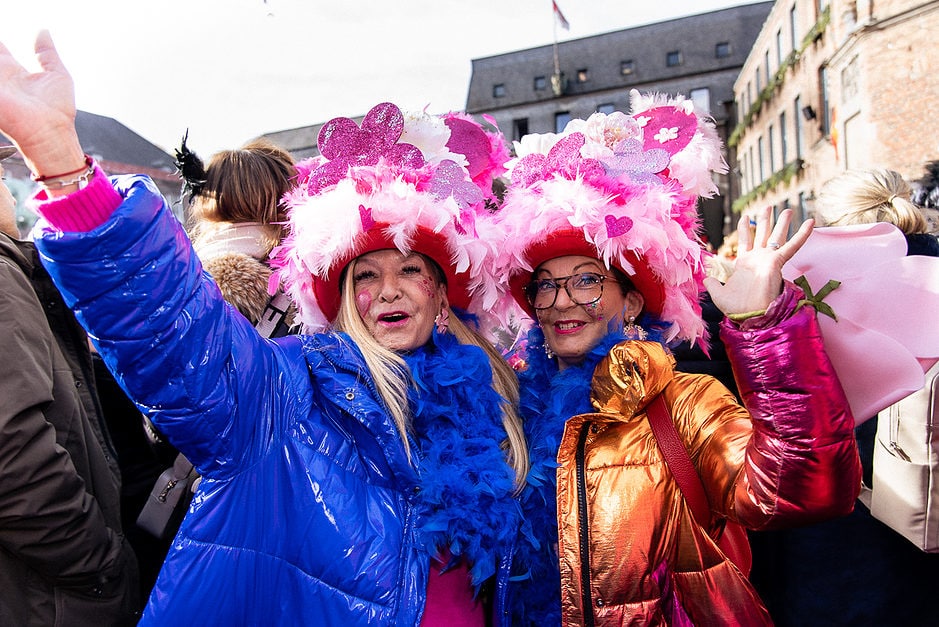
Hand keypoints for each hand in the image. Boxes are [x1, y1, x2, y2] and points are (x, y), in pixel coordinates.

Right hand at [0, 30, 83, 178]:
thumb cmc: (58, 111)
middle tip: (0, 44)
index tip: (1, 36)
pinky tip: (2, 75)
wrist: (53, 134)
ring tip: (1, 57)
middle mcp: (1, 77)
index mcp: (13, 71)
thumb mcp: (56, 74)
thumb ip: (47, 53)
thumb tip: (43, 31)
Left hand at [704, 207, 812, 315]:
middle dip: (765, 220)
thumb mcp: (719, 293)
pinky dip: (802, 234)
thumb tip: (706, 278)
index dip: (745, 228)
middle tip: (768, 207)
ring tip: (787, 209)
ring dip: (782, 222)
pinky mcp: (777, 261)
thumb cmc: (735, 307)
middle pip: (762, 234)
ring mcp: (768, 259)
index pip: (746, 241)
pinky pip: (792, 245)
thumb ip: (713, 283)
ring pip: (777, 236)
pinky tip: (811, 222)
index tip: (745, 217)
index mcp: (746, 263)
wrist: (748, 314)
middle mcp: (758, 259)